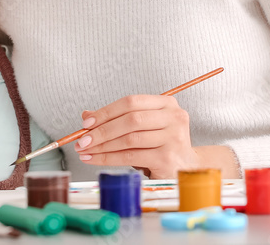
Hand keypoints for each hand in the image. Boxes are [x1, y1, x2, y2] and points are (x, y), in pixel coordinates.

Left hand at [74, 94, 201, 178]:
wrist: (187, 167)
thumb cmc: (161, 145)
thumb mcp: (142, 127)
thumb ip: (117, 119)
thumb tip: (87, 116)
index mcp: (167, 103)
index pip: (131, 102)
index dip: (106, 111)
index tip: (87, 122)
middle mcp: (173, 117)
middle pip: (130, 119)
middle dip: (102, 130)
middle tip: (82, 139)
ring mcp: (173, 138)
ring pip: (129, 139)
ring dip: (102, 146)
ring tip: (86, 150)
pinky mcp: (168, 158)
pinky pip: (131, 157)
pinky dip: (109, 158)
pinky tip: (95, 159)